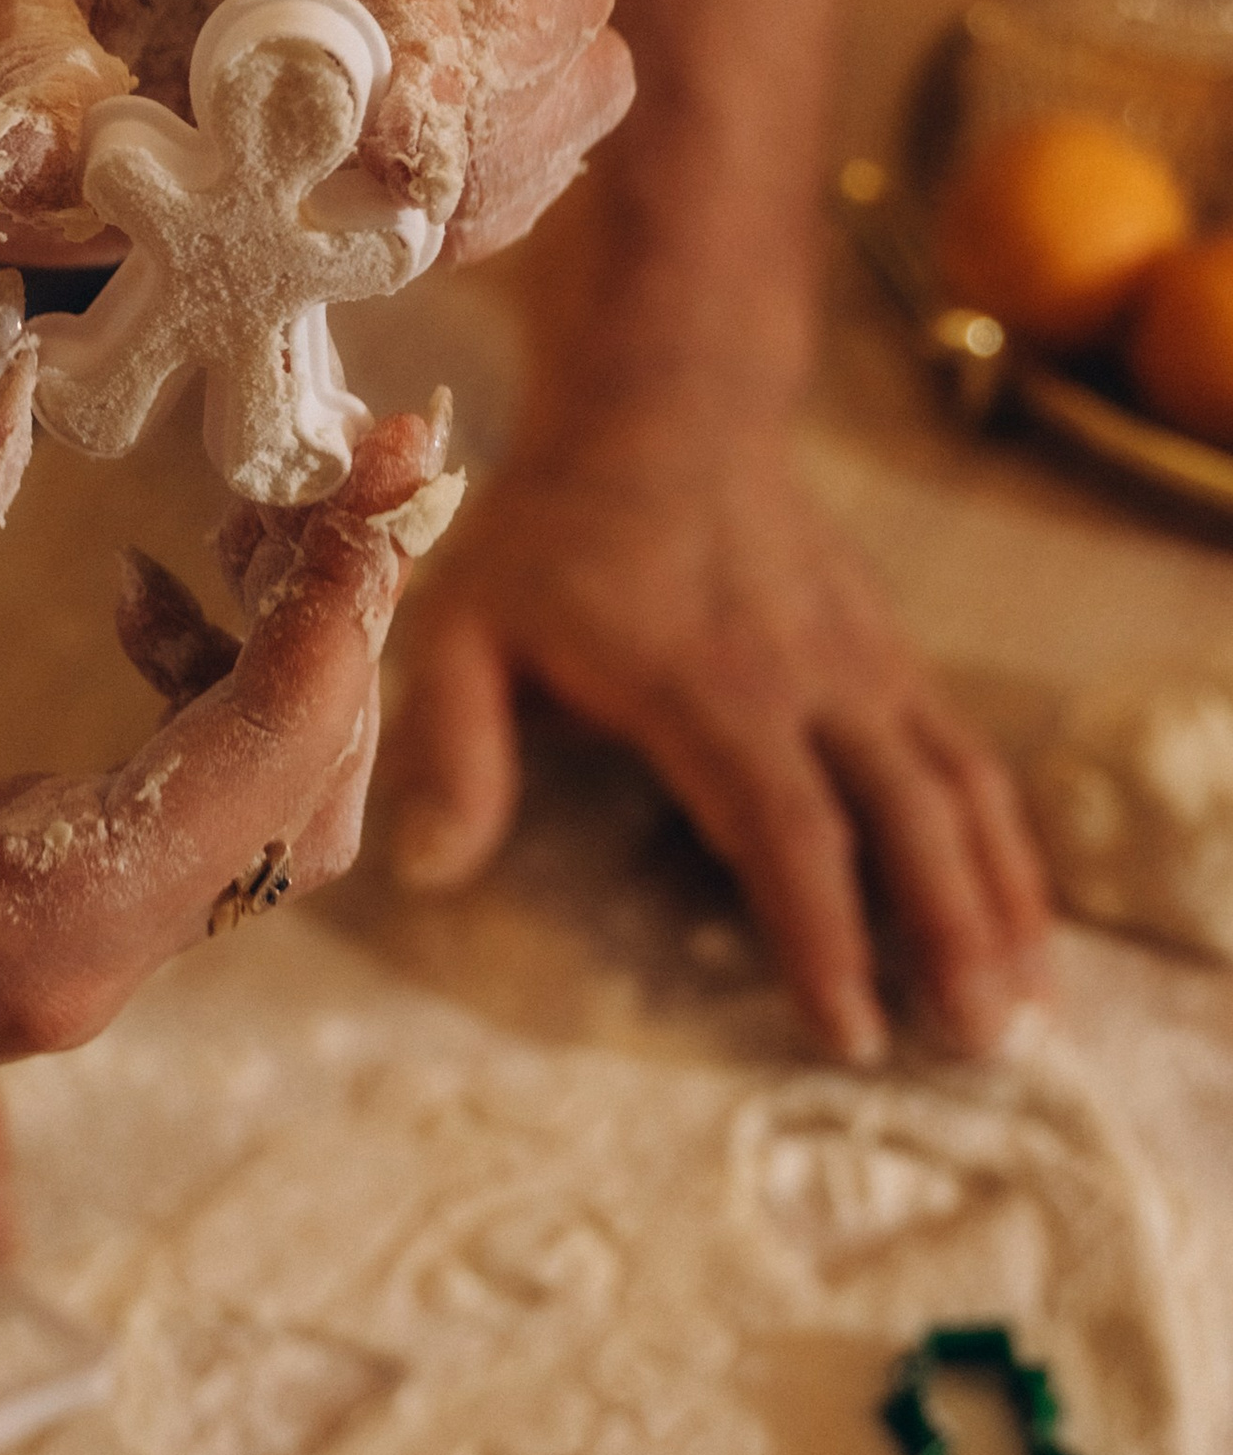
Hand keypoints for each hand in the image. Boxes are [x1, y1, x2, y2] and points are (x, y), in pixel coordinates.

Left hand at [0, 0, 630, 265]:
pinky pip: (496, 158)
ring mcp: (373, 18)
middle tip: (398, 210)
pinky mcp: (372, 114)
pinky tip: (374, 261)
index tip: (407, 161)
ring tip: (379, 245)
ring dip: (497, 171)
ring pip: (553, 70)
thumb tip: (57, 157)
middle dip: (496, 101)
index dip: (429, 42)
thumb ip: (18, 84)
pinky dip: (469, 218)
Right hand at [0, 274, 446, 1294]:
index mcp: (59, 922)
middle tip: (333, 459)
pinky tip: (136, 603)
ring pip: (249, 810)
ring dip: (270, 660)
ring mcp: (54, 959)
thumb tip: (16, 347)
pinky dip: (194, 702)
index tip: (393, 449)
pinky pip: (170, 816)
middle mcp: (86, 964)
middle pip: (303, 790)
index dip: (350, 586)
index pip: (278, 744)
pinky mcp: (12, 933)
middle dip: (337, 620)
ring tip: (239, 515)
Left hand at [373, 410, 1051, 1063]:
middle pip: (908, 820)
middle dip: (950, 938)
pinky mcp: (892, 656)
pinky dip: (1005, 849)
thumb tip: (430, 872)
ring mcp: (866, 664)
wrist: (665, 400)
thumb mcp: (463, 621)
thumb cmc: (551, 527)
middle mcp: (809, 678)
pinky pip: (967, 761)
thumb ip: (451, 744)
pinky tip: (1021, 928)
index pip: (787, 827)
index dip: (823, 935)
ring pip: (960, 794)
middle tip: (977, 1054)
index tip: (851, 1033)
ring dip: (1002, 904)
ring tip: (1025, 1017)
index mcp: (707, 685)